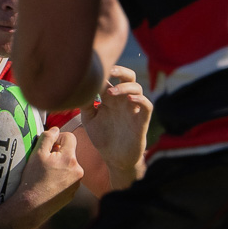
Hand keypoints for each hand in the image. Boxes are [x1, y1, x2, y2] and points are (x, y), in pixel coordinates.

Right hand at [13, 124, 85, 211]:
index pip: (70, 137)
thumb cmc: (32, 179)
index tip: (48, 146)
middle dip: (59, 153)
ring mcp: (76, 183)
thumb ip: (47, 137)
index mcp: (70, 158)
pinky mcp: (73, 193)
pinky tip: (48, 184)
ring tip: (46, 175)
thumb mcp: (36, 154)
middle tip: (44, 162)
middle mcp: (78, 170)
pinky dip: (61, 178)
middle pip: (70, 152)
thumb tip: (56, 130)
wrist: (32, 206)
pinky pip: (69, 179)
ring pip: (69, 166)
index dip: (58, 138)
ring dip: (60, 166)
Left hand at [82, 65, 152, 186]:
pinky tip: (130, 100)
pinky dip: (140, 100)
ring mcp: (133, 109)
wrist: (114, 158)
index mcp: (111, 99)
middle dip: (121, 70)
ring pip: (137, 88)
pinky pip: (147, 105)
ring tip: (111, 93)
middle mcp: (123, 101)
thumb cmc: (103, 137)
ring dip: (125, 87)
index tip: (93, 72)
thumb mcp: (90, 120)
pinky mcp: (141, 121)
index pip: (111, 79)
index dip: (104, 73)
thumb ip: (86, 105)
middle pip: (128, 77)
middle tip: (110, 70)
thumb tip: (80, 90)